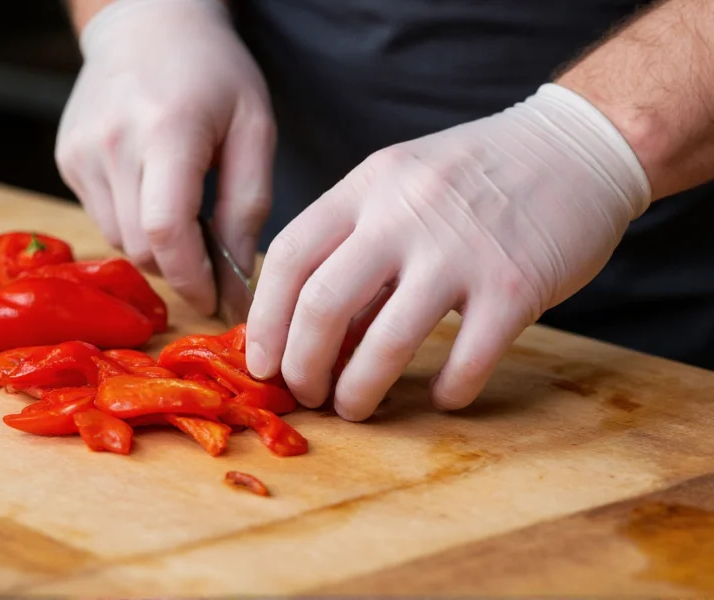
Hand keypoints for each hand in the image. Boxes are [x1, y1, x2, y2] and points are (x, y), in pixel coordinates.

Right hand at [55, 0, 275, 314]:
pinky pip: (102, 217)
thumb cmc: (214, 73)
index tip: (216, 300)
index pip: (166, 231)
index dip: (192, 278)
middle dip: (179, 267)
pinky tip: (151, 187)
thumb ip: (248, 206)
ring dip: (155, 245)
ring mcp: (81, 151)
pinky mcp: (66, 158)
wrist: (147, 22)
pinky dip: (131, 221)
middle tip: (211, 256)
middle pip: (141, 247)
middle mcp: (111, 143)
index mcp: (166, 131)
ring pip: (119, 239)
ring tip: (183, 209)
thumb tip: (237, 278)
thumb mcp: (254, 129)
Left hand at [245, 83, 650, 420]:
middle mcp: (406, 214)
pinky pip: (467, 360)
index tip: (262, 364)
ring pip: (387, 342)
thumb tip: (316, 331)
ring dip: (360, 391)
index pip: (289, 257)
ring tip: (355, 408)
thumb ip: (358, 247)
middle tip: (305, 394)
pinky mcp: (515, 286)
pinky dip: (446, 391)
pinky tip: (441, 395)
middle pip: (322, 304)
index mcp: (368, 186)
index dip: (264, 321)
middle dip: (301, 366)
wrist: (577, 145)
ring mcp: (461, 251)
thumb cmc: (477, 172)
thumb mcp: (402, 185)